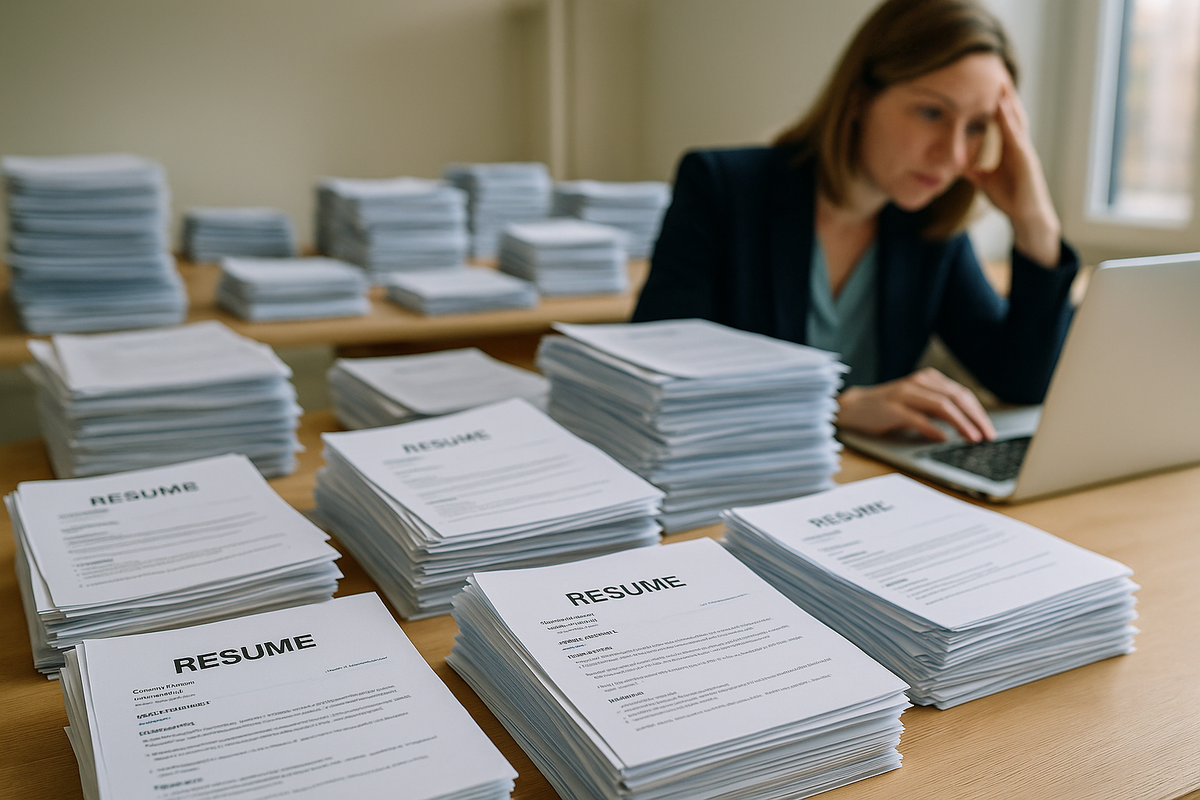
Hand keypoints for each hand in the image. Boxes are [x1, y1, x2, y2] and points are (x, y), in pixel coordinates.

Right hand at [836, 368, 995, 442]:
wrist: (853, 407)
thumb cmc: (887, 408)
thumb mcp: (916, 403)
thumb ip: (938, 409)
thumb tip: (967, 426)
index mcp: (927, 379)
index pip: (961, 393)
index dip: (978, 412)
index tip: (989, 429)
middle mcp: (917, 382)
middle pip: (956, 398)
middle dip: (975, 418)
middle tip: (988, 436)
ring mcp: (904, 394)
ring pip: (942, 406)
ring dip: (961, 423)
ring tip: (972, 438)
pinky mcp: (892, 408)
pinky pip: (918, 418)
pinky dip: (934, 429)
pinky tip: (944, 438)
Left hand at [964, 82, 1061, 267]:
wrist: (1026, 216)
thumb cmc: (1010, 198)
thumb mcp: (984, 181)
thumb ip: (972, 171)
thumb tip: (955, 165)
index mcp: (1011, 148)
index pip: (1002, 120)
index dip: (995, 103)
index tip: (986, 86)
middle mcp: (1020, 145)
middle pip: (1012, 114)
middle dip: (1005, 96)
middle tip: (996, 74)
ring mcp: (1025, 150)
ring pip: (1016, 120)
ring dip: (1008, 102)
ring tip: (1000, 84)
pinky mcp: (1026, 159)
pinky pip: (1016, 136)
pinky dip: (1008, 121)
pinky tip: (1001, 109)